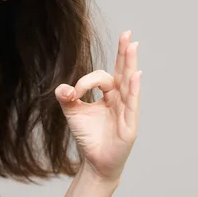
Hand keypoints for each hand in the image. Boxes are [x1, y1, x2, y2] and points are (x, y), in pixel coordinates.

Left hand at [54, 30, 141, 181]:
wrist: (94, 163)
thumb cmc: (88, 136)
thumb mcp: (73, 113)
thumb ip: (66, 98)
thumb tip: (62, 88)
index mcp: (109, 95)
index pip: (102, 77)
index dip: (86, 81)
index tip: (73, 92)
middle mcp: (120, 99)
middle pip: (123, 72)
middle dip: (124, 53)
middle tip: (127, 33)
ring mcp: (127, 111)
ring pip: (129, 84)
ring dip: (130, 64)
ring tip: (133, 45)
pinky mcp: (129, 125)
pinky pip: (132, 104)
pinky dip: (133, 89)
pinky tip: (135, 75)